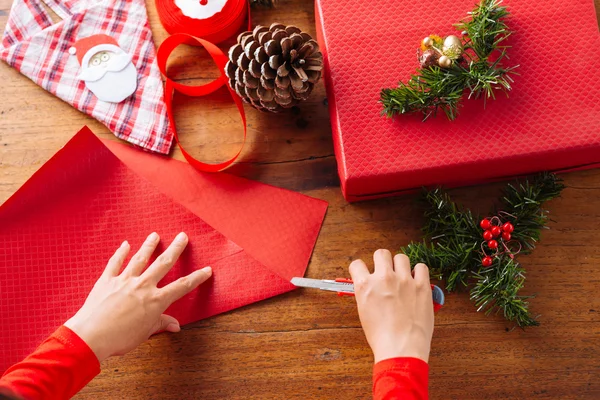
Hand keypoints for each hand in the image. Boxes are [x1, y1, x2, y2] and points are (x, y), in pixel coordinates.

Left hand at [64, 232, 211, 361]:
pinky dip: (120, 253)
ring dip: (149, 246)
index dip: (196, 278)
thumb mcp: (145, 333)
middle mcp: (143, 286)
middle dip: (175, 249)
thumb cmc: (120, 338)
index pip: (181, 286)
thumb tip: (175, 326)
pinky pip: (115, 263)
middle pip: (163, 264)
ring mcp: (124, 281)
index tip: (207, 269)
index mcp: (156, 300)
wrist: (91, 336)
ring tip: (155, 235)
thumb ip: (160, 324)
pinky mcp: (107, 281)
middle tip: (182, 236)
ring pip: (140, 259)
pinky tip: (125, 244)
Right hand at [349, 249, 433, 362]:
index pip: (357, 264)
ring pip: (401, 257)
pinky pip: (421, 267)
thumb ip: (366, 294)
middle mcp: (384, 278)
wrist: (401, 347)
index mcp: (366, 285)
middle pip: (381, 253)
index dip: (360, 268)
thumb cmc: (382, 336)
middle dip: (382, 261)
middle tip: (385, 271)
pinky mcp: (422, 286)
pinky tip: (417, 280)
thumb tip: (370, 287)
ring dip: (400, 265)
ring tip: (403, 276)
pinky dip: (419, 272)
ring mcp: (404, 280)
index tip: (365, 272)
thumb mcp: (364, 312)